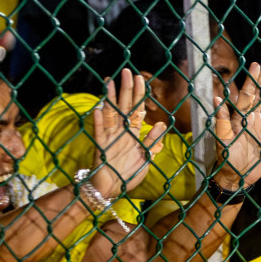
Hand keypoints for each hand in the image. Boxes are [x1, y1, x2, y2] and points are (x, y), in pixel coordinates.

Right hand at [90, 69, 165, 197]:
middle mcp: (121, 132)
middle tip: (127, 72)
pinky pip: (99, 133)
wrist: (111, 189)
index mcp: (132, 134)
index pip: (136, 110)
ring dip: (110, 99)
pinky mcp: (100, 147)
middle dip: (126, 89)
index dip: (139, 95)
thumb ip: (152, 142)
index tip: (141, 79)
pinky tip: (98, 110)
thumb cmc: (128, 174)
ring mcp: (110, 138)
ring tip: (110, 83)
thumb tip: (161, 124)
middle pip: (124, 106)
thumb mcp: (145, 159)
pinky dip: (99, 122)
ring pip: (110, 114)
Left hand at [213, 61, 260, 190]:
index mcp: (239, 118)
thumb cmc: (227, 160)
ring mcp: (260, 127)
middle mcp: (250, 119)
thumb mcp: (223, 140)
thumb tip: (216, 99)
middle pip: (257, 96)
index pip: (246, 95)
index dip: (251, 80)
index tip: (255, 66)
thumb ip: (222, 120)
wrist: (238, 177)